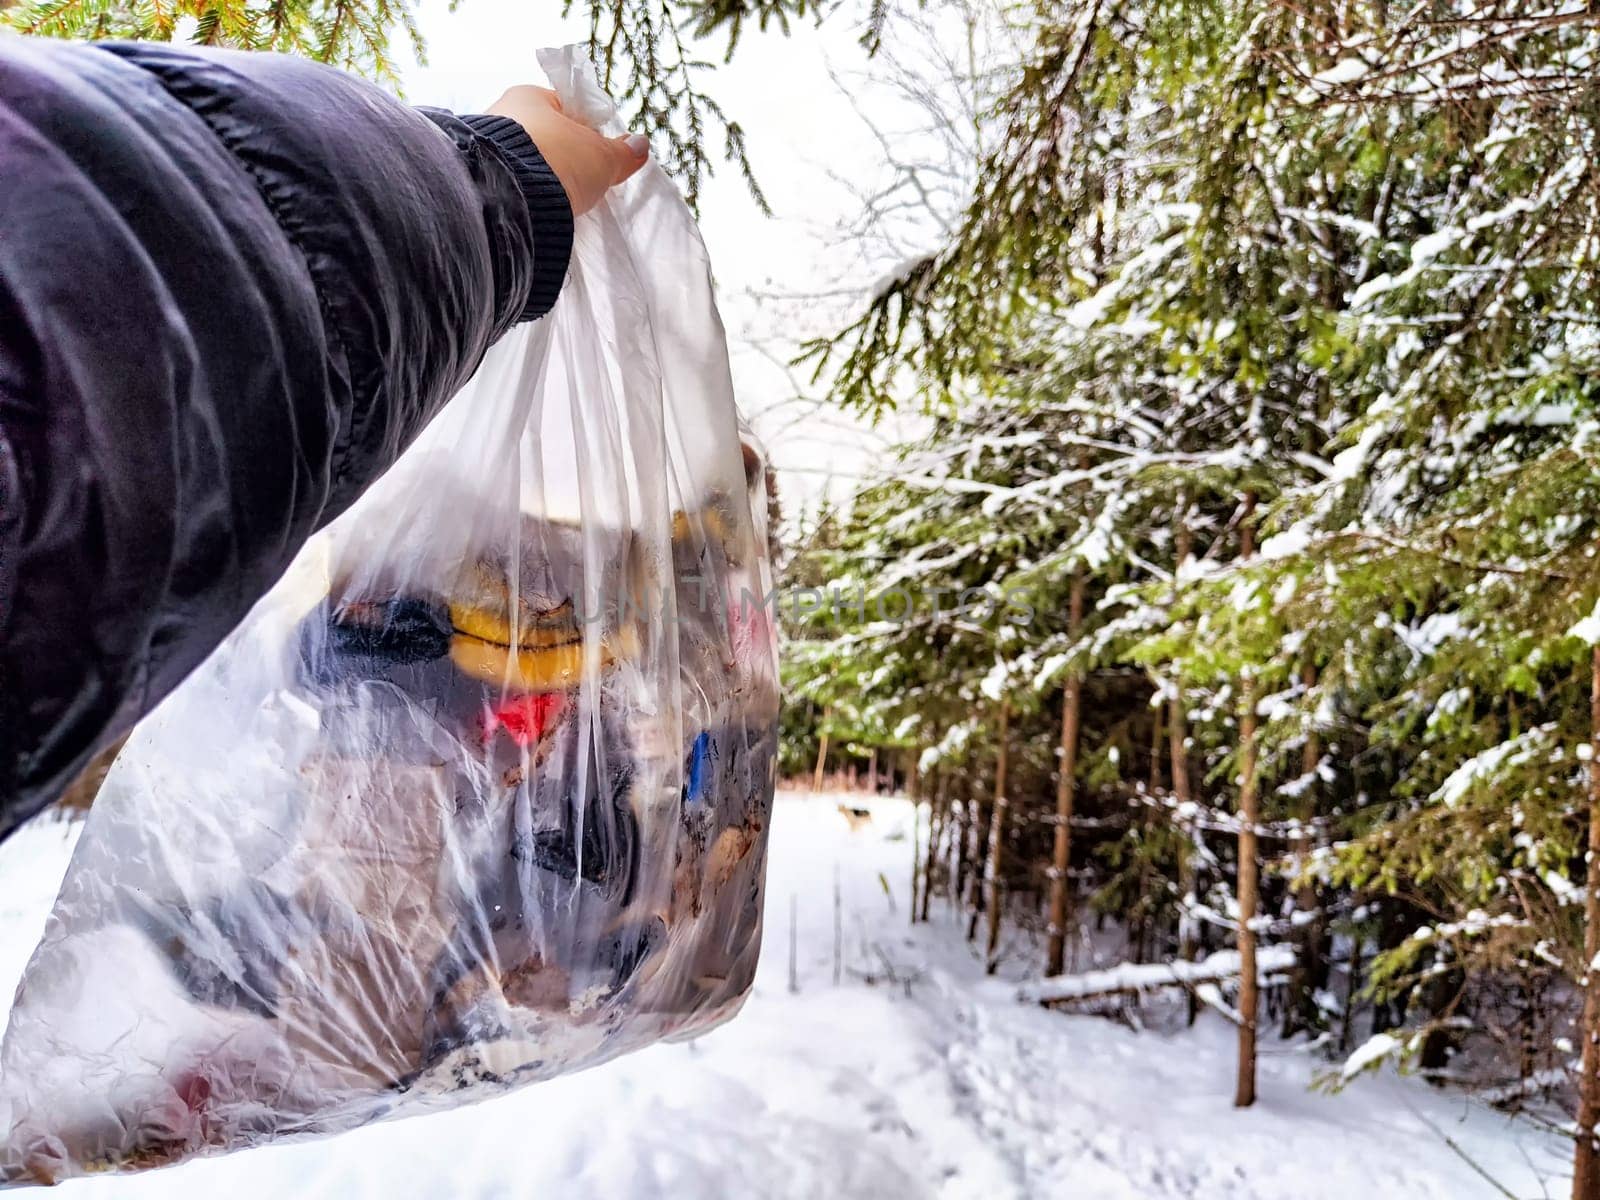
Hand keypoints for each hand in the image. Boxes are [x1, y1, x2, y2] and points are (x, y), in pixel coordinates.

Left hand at [486, 86, 648, 215]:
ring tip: (562, 199)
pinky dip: (526, 193)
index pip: (565, 109)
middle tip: (584, 181)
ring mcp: (486, 146)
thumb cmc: (559, 162)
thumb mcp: (601, 157)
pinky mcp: (479, 177)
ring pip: (525, 161)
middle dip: (564, 158)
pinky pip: (510, 182)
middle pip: (545, 136)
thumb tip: (640, 145)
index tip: (598, 155)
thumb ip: (622, 152)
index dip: (587, 131)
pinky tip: (539, 207)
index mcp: (529, 96)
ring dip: (544, 177)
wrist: (510, 197)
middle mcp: (501, 113)